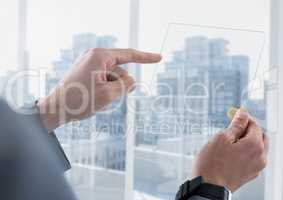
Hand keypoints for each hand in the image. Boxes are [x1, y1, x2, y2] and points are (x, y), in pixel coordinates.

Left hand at [38, 48, 161, 131]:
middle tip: (109, 97)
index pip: (129, 55)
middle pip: (120, 70)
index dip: (146, 57)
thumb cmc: (79, 101)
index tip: (159, 58)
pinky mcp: (86, 72)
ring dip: (112, 89)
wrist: (56, 109)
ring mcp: (89, 64)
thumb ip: (125, 85)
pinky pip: (104, 79)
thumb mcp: (108, 94)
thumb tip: (131, 80)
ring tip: (98, 100)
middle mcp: (93, 56)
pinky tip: (94, 99)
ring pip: (113, 77)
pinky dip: (105, 89)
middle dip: (120, 85)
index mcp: (99, 56)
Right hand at [192, 108, 267, 191]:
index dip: (244, 118)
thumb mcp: (222, 137)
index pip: (254, 125)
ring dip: (246, 140)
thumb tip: (243, 114)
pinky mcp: (249, 174)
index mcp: (255, 146)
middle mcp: (260, 157)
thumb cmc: (212, 164)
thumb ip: (236, 124)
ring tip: (229, 141)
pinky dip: (244, 151)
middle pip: (260, 136)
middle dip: (248, 129)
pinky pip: (251, 158)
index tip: (235, 114)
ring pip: (256, 147)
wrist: (208, 187)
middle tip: (233, 126)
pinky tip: (230, 152)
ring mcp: (256, 167)